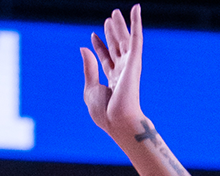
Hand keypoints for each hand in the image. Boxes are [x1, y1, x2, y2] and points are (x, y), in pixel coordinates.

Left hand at [81, 5, 145, 137]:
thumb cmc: (104, 113)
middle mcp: (122, 71)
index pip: (105, 58)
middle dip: (111, 34)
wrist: (117, 121)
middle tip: (108, 19)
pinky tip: (135, 9)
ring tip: (114, 13)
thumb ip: (88, 68)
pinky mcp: (134, 61)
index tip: (93, 36)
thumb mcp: (90, 89)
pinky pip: (136, 37)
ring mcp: (129, 65)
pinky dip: (136, 22)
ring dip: (120, 26)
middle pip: (116, 47)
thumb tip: (83, 48)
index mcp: (111, 80)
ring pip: (124, 40)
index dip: (99, 47)